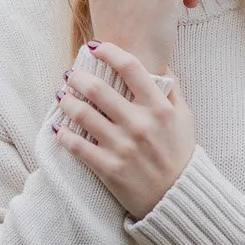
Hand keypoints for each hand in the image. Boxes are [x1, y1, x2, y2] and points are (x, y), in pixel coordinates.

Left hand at [54, 45, 195, 218]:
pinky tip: (59, 126)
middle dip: (78, 77)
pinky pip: (77, 146)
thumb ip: (173, 90)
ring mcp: (123, 147)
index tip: (94, 47)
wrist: (178, 198)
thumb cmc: (181, 155)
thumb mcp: (186, 118)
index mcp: (160, 108)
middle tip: (71, 74)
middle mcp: (140, 124)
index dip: (109, 51)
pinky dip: (64, 134)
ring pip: (83, 115)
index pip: (131, 68)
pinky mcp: (109, 168)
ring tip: (61, 95)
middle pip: (99, 89)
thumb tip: (161, 64)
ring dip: (66, 101)